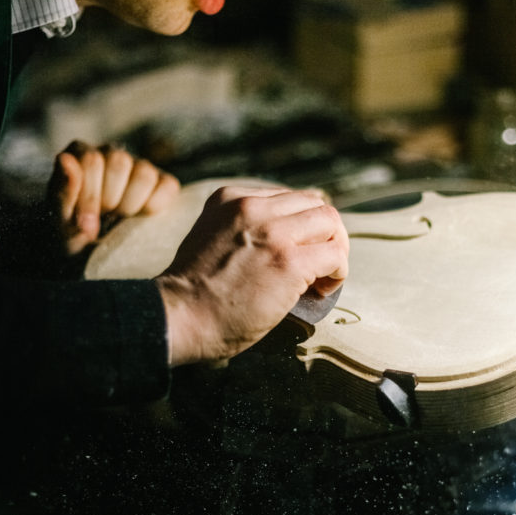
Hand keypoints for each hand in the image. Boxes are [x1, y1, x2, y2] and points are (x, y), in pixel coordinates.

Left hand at [48, 141, 180, 255]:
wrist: (98, 259)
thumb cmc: (75, 239)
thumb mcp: (60, 224)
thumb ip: (62, 191)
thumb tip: (65, 159)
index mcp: (80, 155)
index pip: (92, 160)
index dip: (91, 197)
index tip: (87, 225)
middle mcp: (109, 153)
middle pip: (119, 161)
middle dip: (111, 199)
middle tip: (103, 218)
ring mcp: (138, 166)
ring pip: (144, 173)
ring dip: (132, 204)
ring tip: (121, 219)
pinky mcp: (162, 183)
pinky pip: (167, 186)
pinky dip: (156, 206)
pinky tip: (141, 218)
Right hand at [155, 184, 348, 365]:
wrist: (178, 316)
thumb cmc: (192, 293)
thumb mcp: (211, 237)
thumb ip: (241, 230)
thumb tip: (281, 242)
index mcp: (231, 198)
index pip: (288, 198)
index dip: (301, 226)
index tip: (299, 251)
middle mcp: (253, 207)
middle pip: (314, 205)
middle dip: (325, 234)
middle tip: (321, 264)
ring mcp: (273, 232)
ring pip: (330, 222)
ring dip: (336, 249)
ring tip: (324, 277)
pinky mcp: (289, 262)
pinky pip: (335, 256)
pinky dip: (338, 273)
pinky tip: (323, 290)